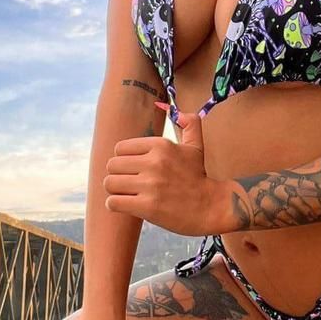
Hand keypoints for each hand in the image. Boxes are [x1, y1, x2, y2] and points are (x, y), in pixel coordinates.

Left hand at [103, 111, 228, 234]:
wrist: (210, 206)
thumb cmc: (198, 176)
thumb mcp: (195, 146)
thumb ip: (190, 123)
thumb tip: (179, 113)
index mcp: (161, 145)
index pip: (120, 148)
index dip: (124, 159)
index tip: (135, 168)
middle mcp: (155, 162)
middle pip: (112, 165)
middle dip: (118, 174)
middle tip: (129, 182)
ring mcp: (150, 185)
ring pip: (110, 183)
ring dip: (116, 190)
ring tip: (127, 193)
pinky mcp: (147, 207)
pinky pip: (113, 202)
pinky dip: (116, 205)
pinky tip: (128, 205)